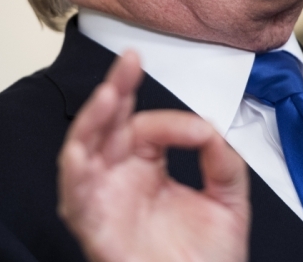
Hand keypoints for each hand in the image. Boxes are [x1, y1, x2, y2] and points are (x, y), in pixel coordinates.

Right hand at [57, 51, 249, 261]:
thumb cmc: (208, 261)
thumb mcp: (228, 200)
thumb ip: (222, 159)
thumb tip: (209, 126)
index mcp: (147, 169)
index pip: (146, 126)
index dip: (170, 120)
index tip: (199, 132)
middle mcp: (120, 179)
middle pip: (107, 124)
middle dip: (115, 89)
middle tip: (128, 61)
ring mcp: (104, 200)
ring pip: (83, 149)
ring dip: (92, 120)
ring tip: (109, 93)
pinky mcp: (93, 226)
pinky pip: (74, 193)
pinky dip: (75, 167)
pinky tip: (84, 145)